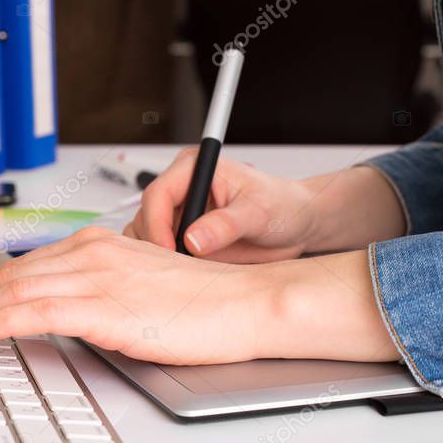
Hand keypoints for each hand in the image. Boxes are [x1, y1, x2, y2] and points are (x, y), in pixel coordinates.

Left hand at [0, 228, 271, 364]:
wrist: (244, 304)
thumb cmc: (201, 303)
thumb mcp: (136, 288)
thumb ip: (96, 293)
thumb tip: (64, 314)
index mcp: (97, 246)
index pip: (24, 267)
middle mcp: (91, 253)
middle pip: (9, 276)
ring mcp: (96, 276)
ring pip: (12, 291)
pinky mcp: (104, 304)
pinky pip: (33, 311)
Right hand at [123, 148, 317, 262]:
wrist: (297, 225)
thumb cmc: (283, 206)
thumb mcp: (259, 212)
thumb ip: (226, 225)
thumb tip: (193, 238)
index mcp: (195, 169)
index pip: (158, 194)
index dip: (157, 224)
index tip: (170, 250)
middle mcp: (182, 190)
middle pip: (146, 217)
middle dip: (157, 243)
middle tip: (179, 265)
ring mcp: (180, 215)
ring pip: (146, 236)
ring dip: (158, 256)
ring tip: (186, 269)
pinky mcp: (181, 237)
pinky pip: (159, 253)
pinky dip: (165, 265)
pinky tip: (186, 273)